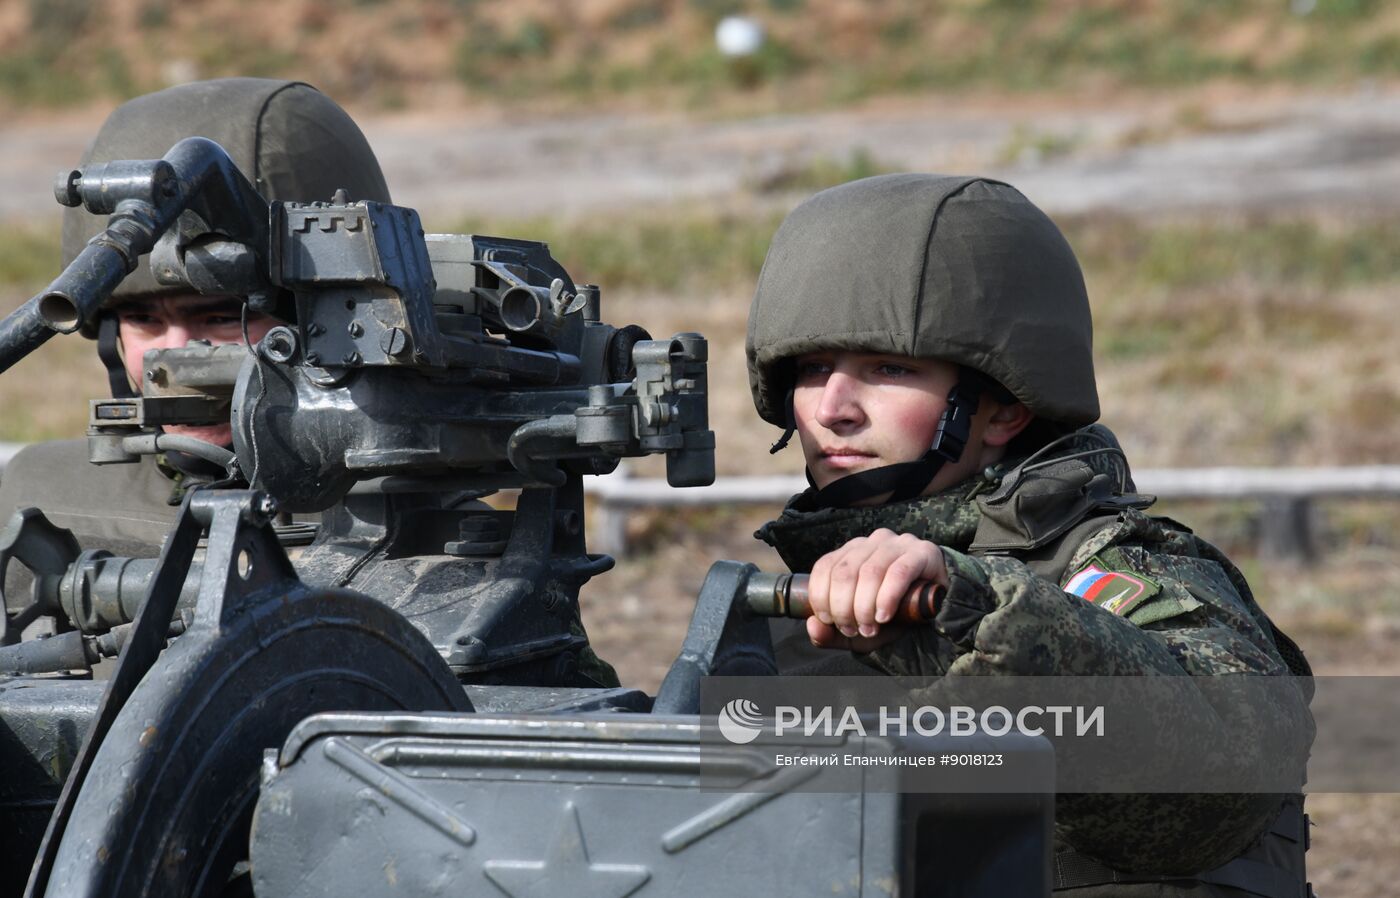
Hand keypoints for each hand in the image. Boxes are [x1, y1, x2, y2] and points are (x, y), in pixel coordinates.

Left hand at [806, 529, 947, 651]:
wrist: (939, 610)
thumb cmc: (895, 616)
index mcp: (851, 552)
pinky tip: (885, 616)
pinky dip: (887, 597)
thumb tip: (813, 626)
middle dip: (844, 607)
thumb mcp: (858, 629)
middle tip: (855, 630)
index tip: (832, 623)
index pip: (825, 567)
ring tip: (871, 628)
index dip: (822, 598)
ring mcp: (897, 543)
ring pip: (869, 572)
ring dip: (865, 606)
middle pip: (845, 572)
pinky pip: (898, 572)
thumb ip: (831, 633)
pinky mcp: (922, 551)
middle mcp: (871, 542)